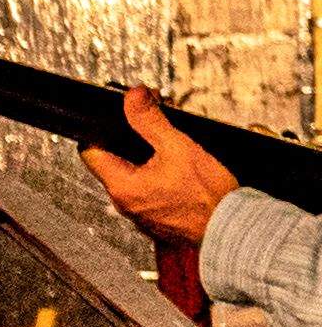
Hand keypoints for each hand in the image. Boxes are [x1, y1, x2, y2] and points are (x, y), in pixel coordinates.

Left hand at [103, 88, 241, 246]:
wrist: (236, 230)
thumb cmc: (209, 197)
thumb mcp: (177, 147)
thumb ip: (150, 120)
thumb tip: (133, 97)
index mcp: (122, 187)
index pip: (91, 152)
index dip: (101, 131)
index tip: (118, 122)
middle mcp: (126, 205)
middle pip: (114, 165)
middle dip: (130, 144)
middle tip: (151, 130)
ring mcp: (142, 216)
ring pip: (134, 180)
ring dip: (147, 162)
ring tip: (168, 150)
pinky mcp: (159, 222)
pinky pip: (151, 195)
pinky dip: (159, 181)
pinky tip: (178, 173)